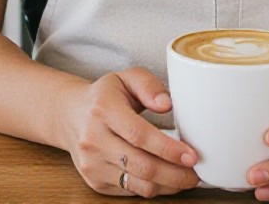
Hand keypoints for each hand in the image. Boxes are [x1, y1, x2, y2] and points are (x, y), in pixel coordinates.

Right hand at [60, 66, 199, 196]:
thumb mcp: (126, 78)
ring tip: (187, 177)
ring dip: (168, 185)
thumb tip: (167, 103)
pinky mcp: (94, 181)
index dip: (168, 148)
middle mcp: (94, 138)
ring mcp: (92, 164)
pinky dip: (153, 188)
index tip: (191, 155)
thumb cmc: (105, 96)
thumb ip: (148, 85)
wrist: (70, 115)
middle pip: (141, 164)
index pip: (139, 134)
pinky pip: (130, 190)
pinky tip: (167, 180)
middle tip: (197, 172)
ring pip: (138, 183)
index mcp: (103, 109)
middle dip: (175, 173)